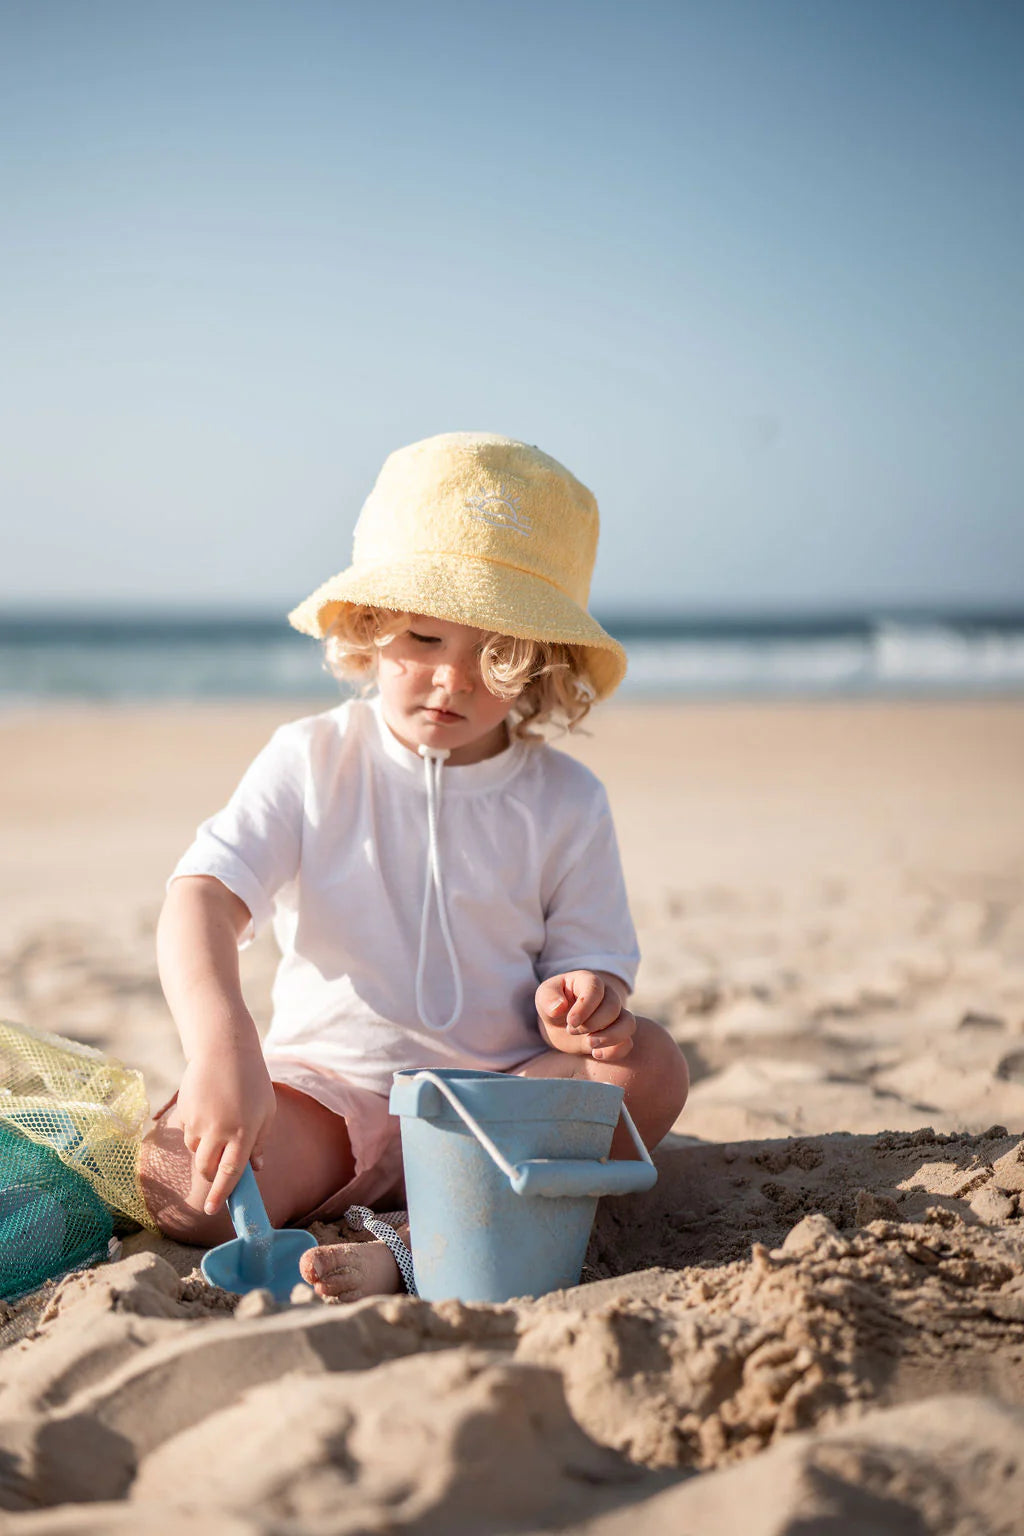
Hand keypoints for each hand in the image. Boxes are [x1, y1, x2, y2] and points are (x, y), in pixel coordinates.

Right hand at [176, 1043, 276, 1214]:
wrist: (223, 1049)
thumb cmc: (252, 1081)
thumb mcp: (267, 1110)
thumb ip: (260, 1142)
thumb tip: (256, 1169)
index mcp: (244, 1131)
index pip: (231, 1173)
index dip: (221, 1194)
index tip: (212, 1210)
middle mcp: (220, 1129)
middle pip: (207, 1167)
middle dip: (210, 1175)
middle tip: (217, 1169)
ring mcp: (199, 1121)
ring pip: (196, 1150)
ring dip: (205, 1148)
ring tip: (220, 1121)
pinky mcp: (185, 1111)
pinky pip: (188, 1132)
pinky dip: (197, 1130)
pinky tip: (208, 1108)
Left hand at [535, 970, 635, 1061]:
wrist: (559, 1024)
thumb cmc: (553, 1005)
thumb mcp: (544, 997)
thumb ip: (548, 998)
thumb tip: (559, 1007)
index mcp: (588, 981)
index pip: (595, 988)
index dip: (586, 1006)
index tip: (571, 1021)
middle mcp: (607, 996)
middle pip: (613, 1006)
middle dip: (592, 1023)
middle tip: (571, 1031)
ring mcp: (616, 1016)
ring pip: (628, 1023)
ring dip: (611, 1037)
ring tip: (589, 1044)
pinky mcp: (617, 1035)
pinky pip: (628, 1043)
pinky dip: (615, 1051)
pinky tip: (596, 1054)